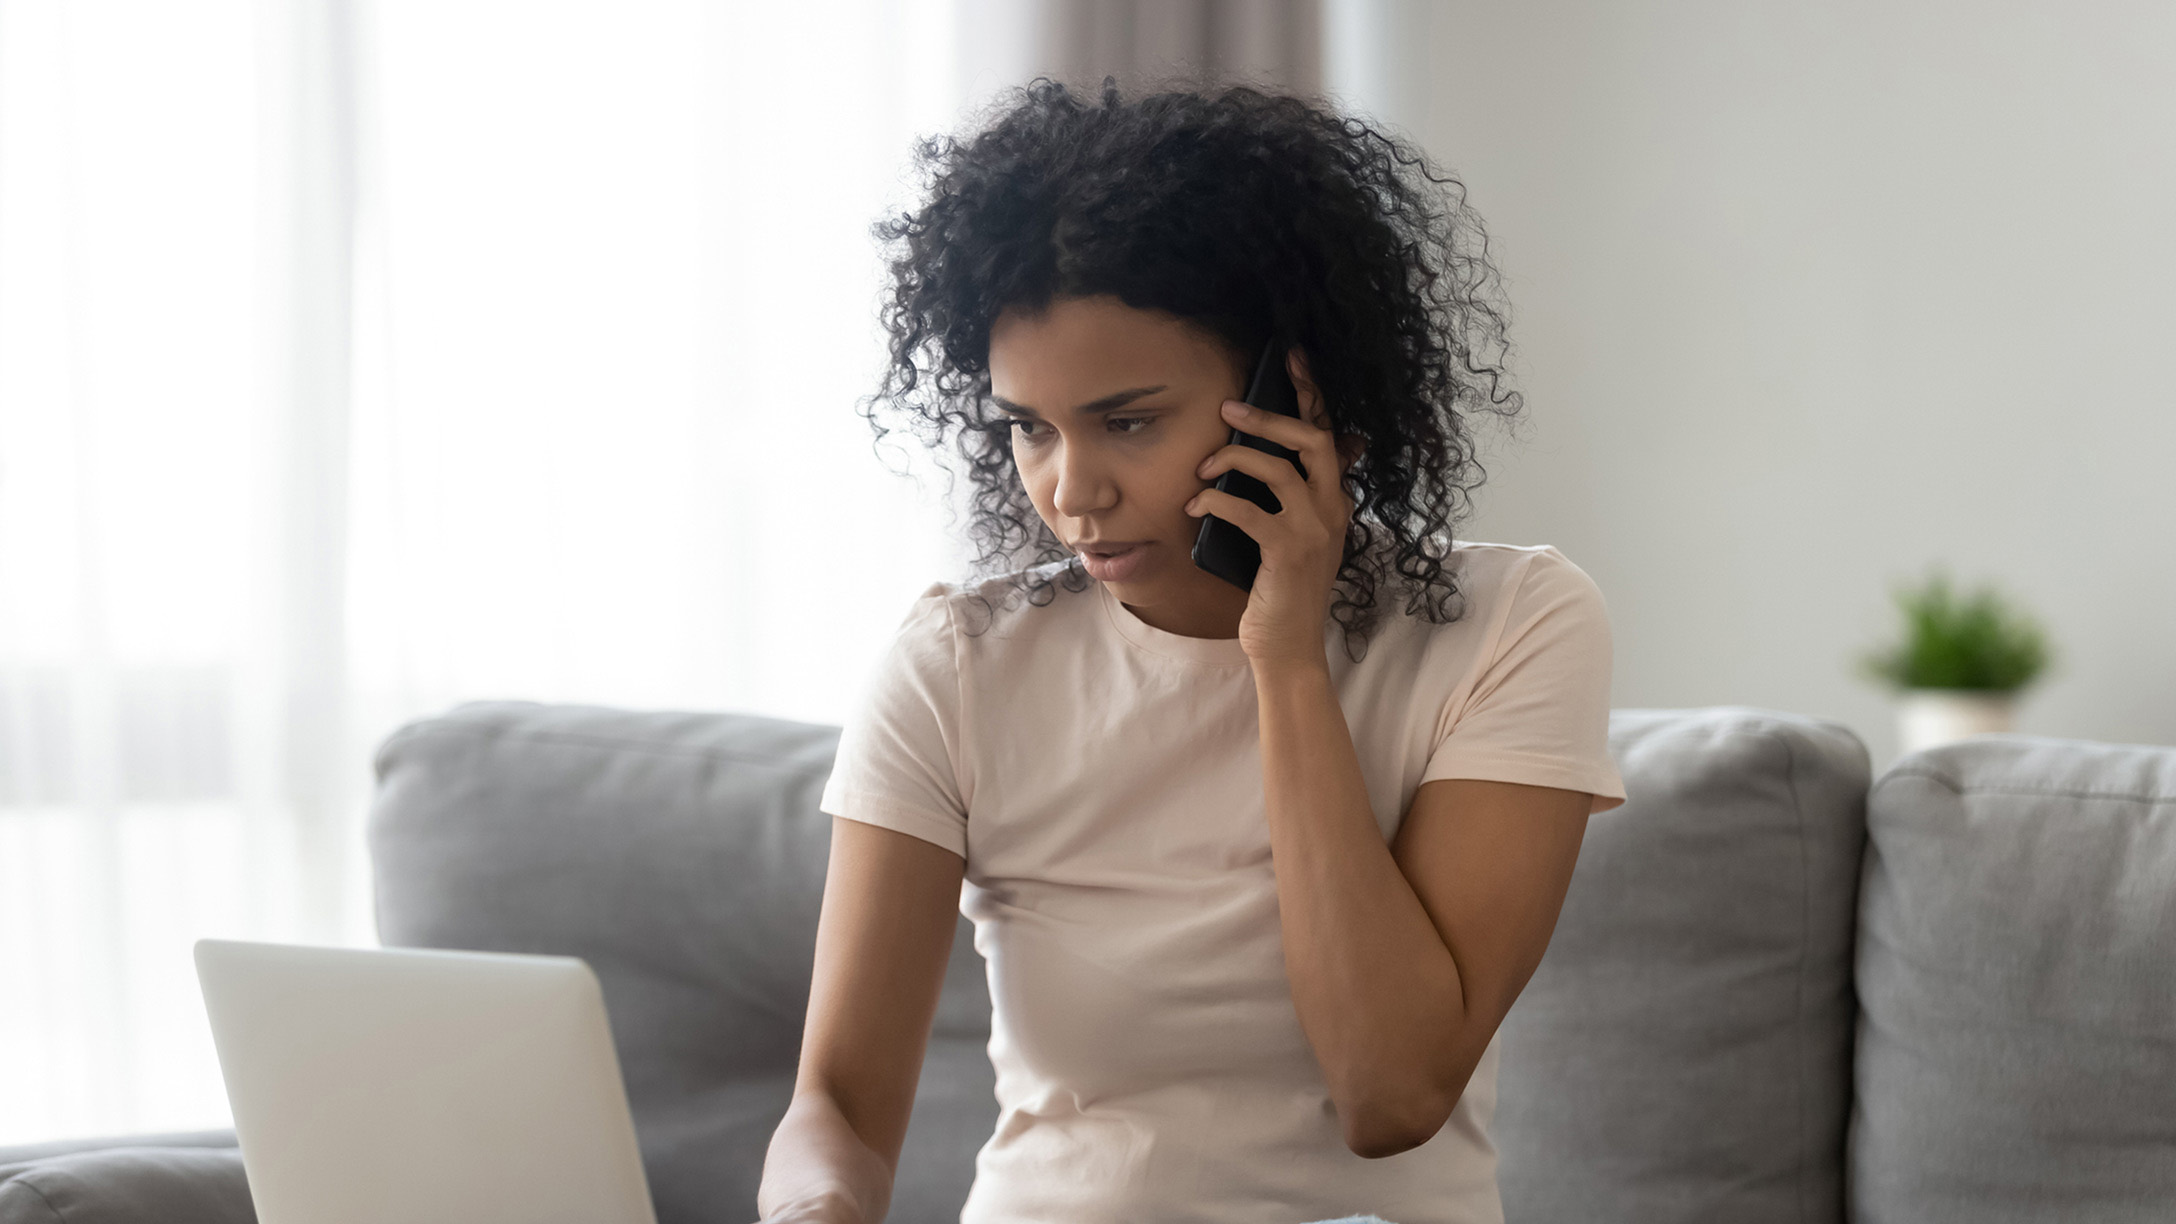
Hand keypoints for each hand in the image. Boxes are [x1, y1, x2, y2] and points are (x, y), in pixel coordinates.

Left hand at [1186, 348, 1364, 668]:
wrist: (1288, 646)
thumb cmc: (1280, 591)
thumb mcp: (1291, 537)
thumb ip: (1286, 498)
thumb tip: (1260, 456)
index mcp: (1334, 501)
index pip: (1328, 435)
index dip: (1311, 394)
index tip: (1293, 358)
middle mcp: (1332, 510)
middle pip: (1312, 440)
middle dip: (1269, 418)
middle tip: (1230, 408)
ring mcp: (1314, 531)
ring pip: (1279, 469)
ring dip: (1234, 459)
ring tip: (1203, 466)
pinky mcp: (1287, 552)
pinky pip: (1249, 510)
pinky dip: (1216, 501)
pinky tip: (1196, 506)